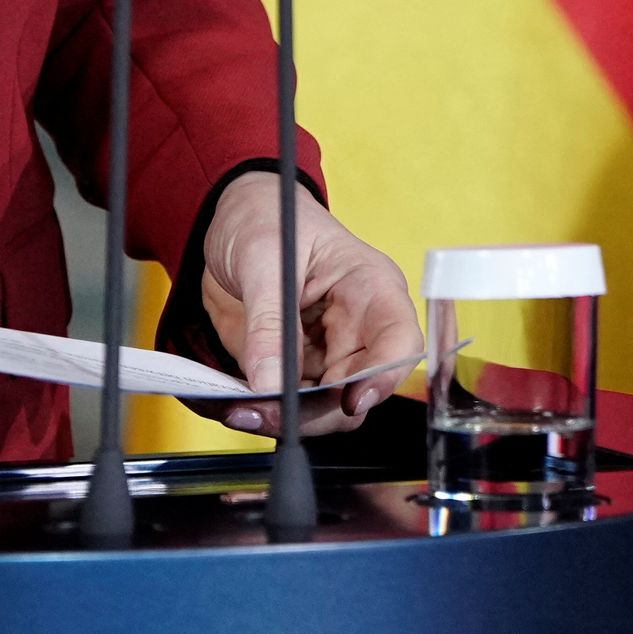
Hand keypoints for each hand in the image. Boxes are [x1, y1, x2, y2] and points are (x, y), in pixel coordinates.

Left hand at [195, 172, 421, 436]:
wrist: (234, 219)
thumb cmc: (267, 216)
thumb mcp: (263, 256)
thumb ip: (269, 320)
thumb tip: (271, 381)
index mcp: (371, 288)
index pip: (398, 342)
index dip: (383, 377)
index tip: (350, 400)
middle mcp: (357, 328)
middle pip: (359, 391)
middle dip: (316, 411)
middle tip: (268, 409)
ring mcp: (326, 353)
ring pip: (323, 410)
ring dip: (284, 417)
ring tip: (241, 408)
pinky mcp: (294, 369)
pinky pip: (287, 406)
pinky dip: (262, 412)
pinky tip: (235, 403)